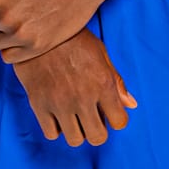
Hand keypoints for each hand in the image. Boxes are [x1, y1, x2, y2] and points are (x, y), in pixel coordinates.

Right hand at [13, 33, 135, 146]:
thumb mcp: (100, 53)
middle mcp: (83, 97)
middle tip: (91, 118)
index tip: (108, 112)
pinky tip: (56, 114)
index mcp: (103, 83)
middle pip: (98, 137)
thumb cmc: (72, 38)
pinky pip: (51, 133)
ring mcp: (60, 102)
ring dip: (76, 131)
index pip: (120, 122)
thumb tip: (131, 104)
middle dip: (97, 130)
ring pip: (75, 140)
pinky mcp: (39, 104)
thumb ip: (116, 81)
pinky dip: (55, 128)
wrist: (37, 28)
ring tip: (73, 117)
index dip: (115, 119)